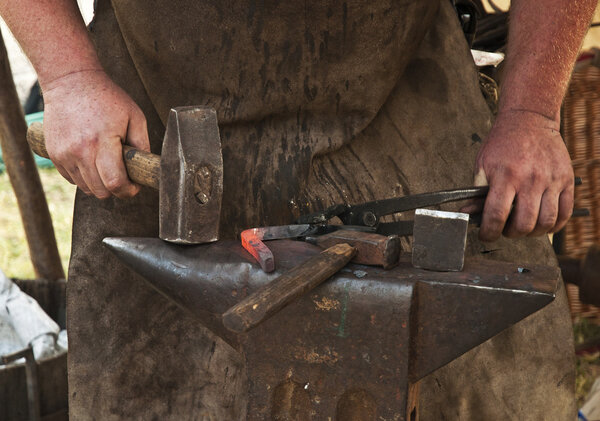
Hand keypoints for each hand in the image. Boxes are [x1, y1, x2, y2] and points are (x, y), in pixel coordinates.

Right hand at [42, 69, 149, 198]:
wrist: (70, 81)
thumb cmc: (107, 98)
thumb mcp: (134, 116)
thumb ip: (142, 144)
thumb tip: (145, 167)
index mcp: (102, 142)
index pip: (115, 183)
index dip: (128, 191)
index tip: (135, 186)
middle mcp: (80, 151)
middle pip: (100, 191)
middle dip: (115, 189)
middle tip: (123, 176)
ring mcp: (64, 154)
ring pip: (85, 188)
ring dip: (99, 183)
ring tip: (107, 166)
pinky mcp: (53, 154)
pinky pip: (72, 179)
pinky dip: (84, 177)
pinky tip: (91, 160)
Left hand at [461, 110, 573, 241]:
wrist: (529, 120)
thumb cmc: (502, 143)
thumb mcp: (482, 164)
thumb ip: (477, 192)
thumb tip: (467, 214)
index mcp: (505, 176)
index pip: (496, 215)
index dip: (489, 232)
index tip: (486, 235)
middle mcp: (530, 179)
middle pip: (524, 224)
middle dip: (510, 234)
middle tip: (504, 230)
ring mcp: (551, 180)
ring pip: (546, 222)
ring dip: (532, 233)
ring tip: (523, 227)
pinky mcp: (566, 179)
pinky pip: (565, 213)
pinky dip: (554, 225)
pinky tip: (542, 224)